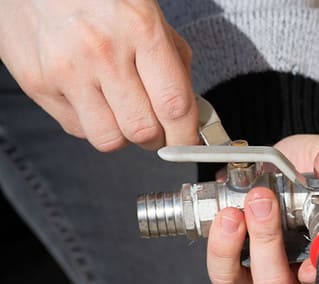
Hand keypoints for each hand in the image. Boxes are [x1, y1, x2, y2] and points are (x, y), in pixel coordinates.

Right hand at [0, 0, 198, 150]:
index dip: (186, 135)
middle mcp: (102, 51)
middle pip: (142, 130)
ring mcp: (65, 70)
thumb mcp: (148, 14)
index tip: (189, 143)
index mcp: (140, 29)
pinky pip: (77, 128)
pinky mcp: (37, 83)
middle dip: (156, 138)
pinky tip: (92, 97)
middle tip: (157, 129)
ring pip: (108, 139)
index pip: (174, 104)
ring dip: (122, 134)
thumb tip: (190, 110)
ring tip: (122, 111)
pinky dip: (92, 123)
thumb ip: (173, 61)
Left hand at [206, 133, 318, 283]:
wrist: (275, 165)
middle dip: (271, 246)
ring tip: (238, 211)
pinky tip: (226, 218)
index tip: (316, 260)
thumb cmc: (309, 167)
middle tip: (264, 204)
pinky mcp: (243, 271)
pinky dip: (221, 249)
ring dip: (244, 248)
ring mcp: (277, 275)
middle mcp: (312, 271)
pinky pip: (228, 277)